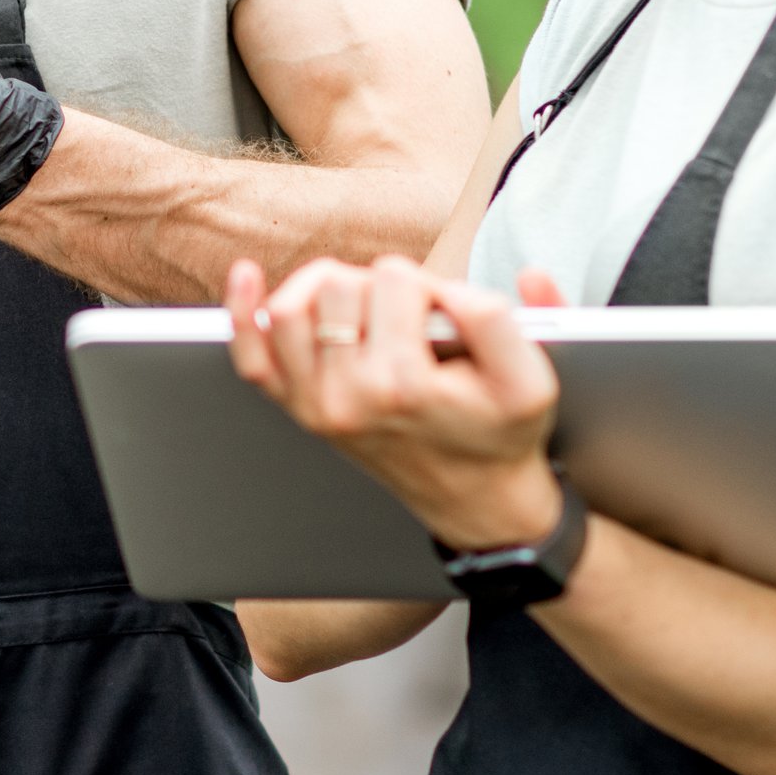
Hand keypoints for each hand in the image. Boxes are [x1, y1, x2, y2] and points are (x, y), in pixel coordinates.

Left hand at [224, 256, 567, 548]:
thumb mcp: (531, 379)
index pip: (397, 278)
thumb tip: (450, 289)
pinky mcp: (300, 409)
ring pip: (292, 306)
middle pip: (340, 284)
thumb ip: (500, 320)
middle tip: (413, 320)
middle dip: (380, 286)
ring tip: (368, 308)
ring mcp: (315, 405)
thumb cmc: (502, 432)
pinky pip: (252, 355)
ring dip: (330, 290)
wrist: (477, 498)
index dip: (430, 284)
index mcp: (403, 385)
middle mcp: (348, 397)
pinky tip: (247, 276)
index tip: (449, 318)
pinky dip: (244, 311)